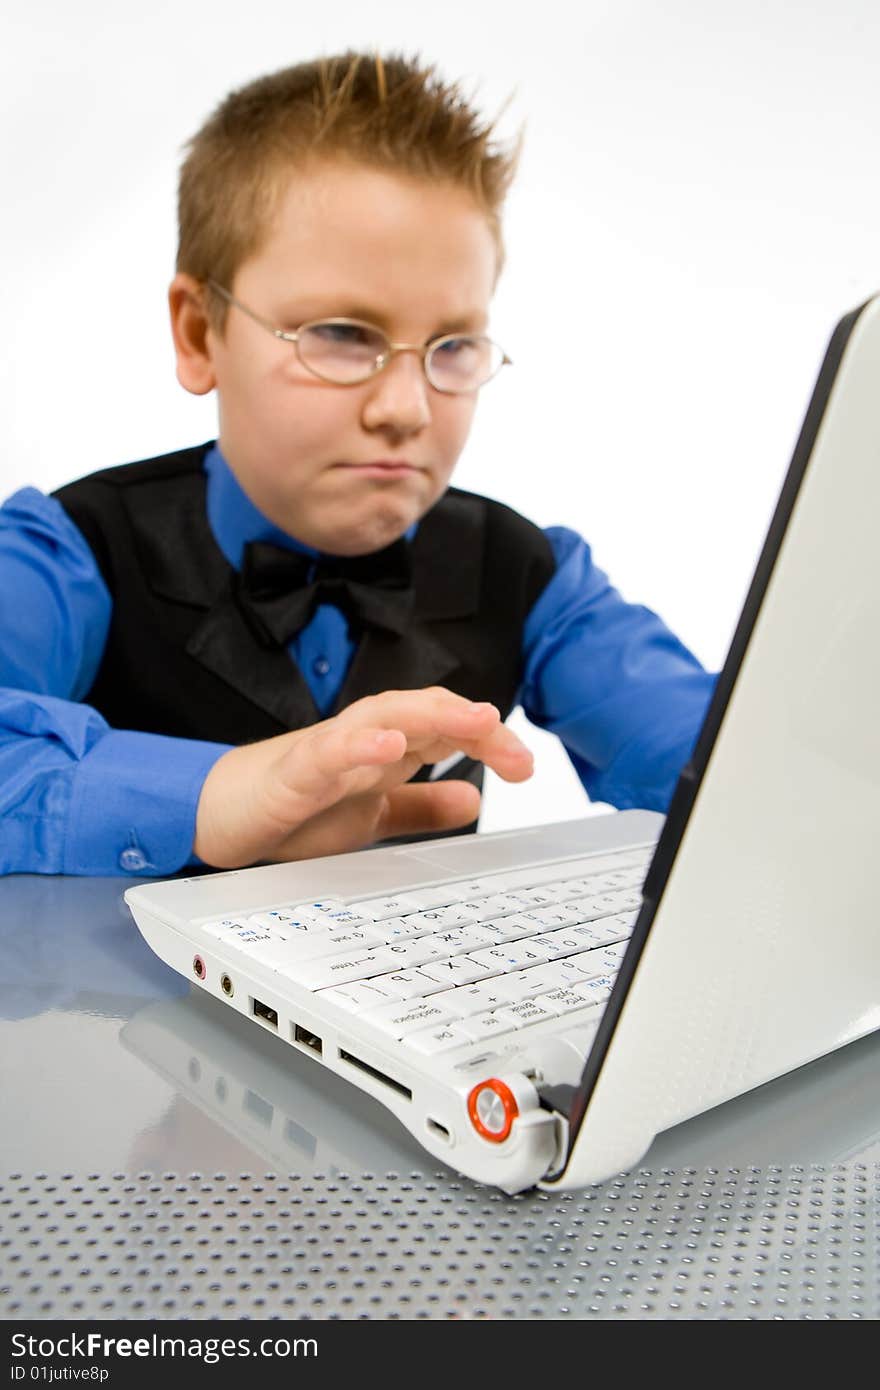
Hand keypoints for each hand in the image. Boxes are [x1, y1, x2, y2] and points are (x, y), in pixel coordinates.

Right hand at [193, 687, 533, 867]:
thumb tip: (473, 800)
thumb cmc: (290, 809)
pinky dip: (359, 743)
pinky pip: (326, 752)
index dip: (488, 740)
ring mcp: (326, 751)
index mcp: (383, 749)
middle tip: (512, 744)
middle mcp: (361, 740)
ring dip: (431, 714)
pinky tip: (390, 744)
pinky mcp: (291, 772)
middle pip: (423, 712)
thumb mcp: (370, 817)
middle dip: (471, 721)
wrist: (217, 815)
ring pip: (383, 716)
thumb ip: (419, 806)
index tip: (524, 766)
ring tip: (474, 720)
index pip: (445, 729)